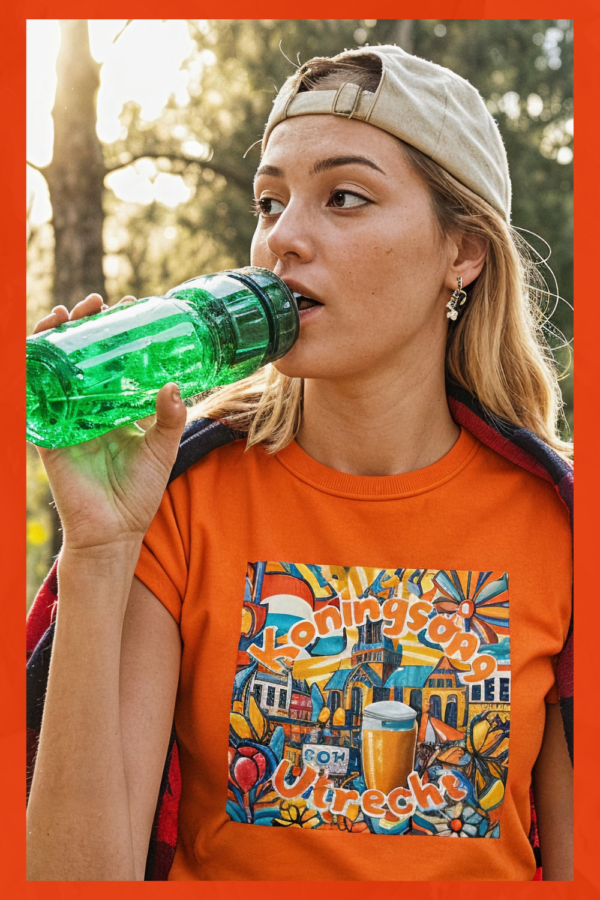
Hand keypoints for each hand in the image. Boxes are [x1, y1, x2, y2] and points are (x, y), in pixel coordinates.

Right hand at [32, 294, 187, 552]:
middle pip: (80, 355)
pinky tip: (36, 348)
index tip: (132, 305)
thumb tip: (175, 385)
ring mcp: (66, 418)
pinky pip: (33, 398)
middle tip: (97, 302)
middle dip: (84, 324)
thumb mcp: (162, 449)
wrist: (114, 531)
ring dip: (54, 337)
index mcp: (116, 406)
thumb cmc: (138, 493)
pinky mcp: (47, 435)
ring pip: (54, 368)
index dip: (118, 331)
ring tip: (65, 314)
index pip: (113, 359)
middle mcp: (89, 407)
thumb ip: (170, 417)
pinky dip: (30, 371)